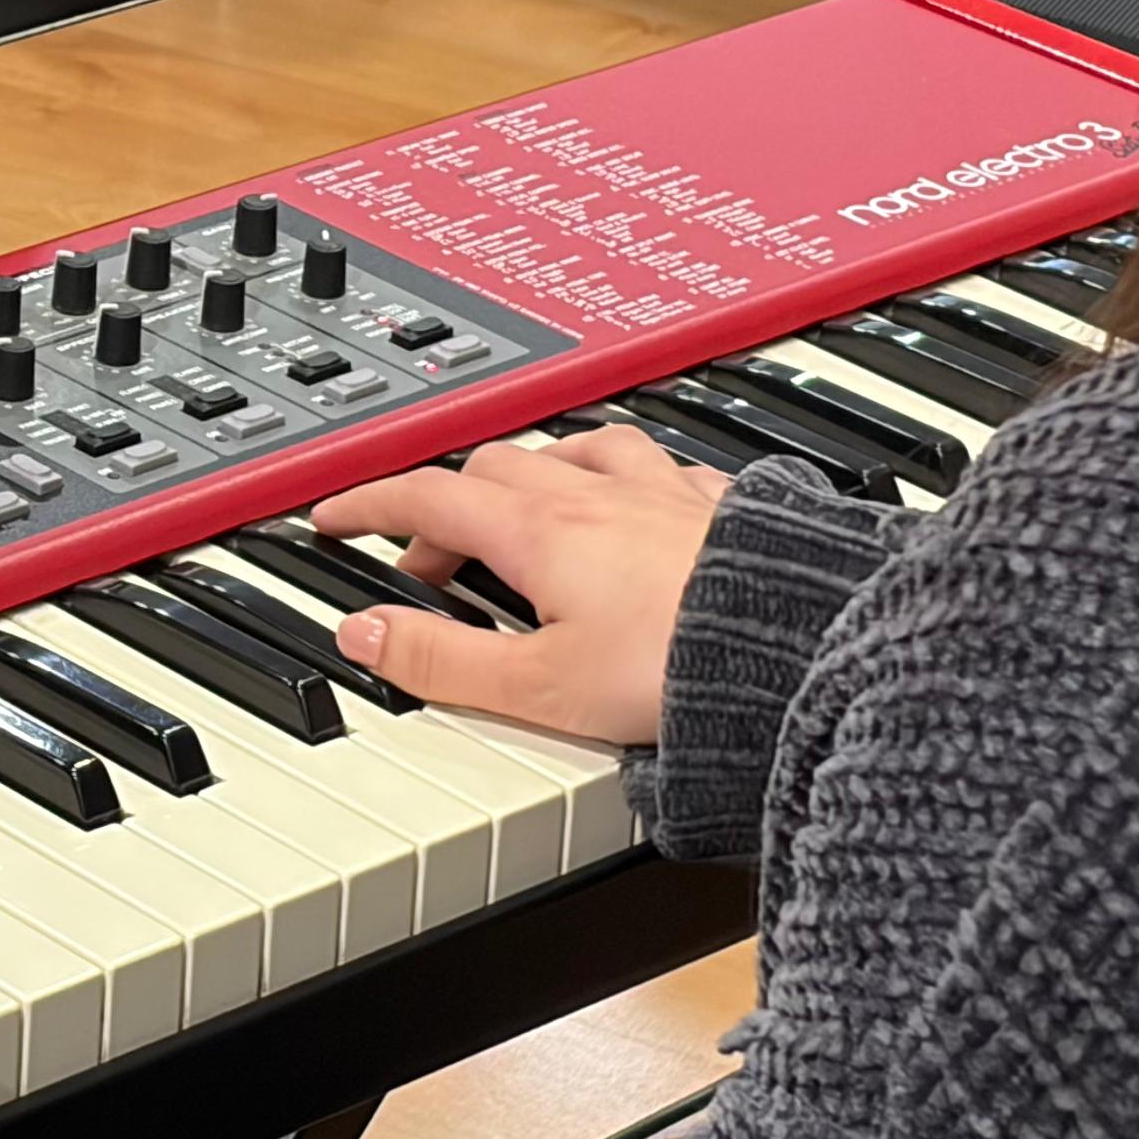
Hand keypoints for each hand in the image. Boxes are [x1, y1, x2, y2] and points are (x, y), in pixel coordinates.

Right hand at [308, 426, 729, 743]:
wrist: (803, 648)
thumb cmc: (681, 667)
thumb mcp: (536, 687)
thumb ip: (441, 660)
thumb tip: (366, 635)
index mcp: (539, 530)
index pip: (427, 494)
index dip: (371, 501)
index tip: (336, 514)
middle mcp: (597, 493)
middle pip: (495, 467)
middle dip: (448, 502)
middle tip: (431, 557)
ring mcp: (663, 490)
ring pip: (578, 451)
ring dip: (535, 476)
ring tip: (527, 515)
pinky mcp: (721, 504)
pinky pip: (656, 466)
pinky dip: (622, 479)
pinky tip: (637, 503)